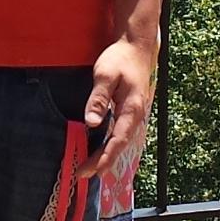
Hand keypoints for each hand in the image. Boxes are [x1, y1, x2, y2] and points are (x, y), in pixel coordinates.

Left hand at [78, 37, 154, 179]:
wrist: (136, 46)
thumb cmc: (121, 59)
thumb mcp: (105, 75)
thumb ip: (98, 99)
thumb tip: (91, 124)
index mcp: (131, 110)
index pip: (116, 141)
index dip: (103, 158)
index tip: (90, 171)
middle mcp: (135, 116)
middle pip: (119, 146)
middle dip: (102, 162)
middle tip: (83, 174)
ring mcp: (134, 114)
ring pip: (120, 141)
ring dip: (106, 155)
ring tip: (90, 167)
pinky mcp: (129, 110)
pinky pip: (120, 133)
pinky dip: (109, 144)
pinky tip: (100, 148)